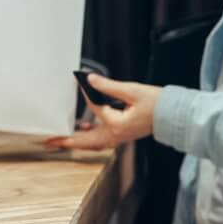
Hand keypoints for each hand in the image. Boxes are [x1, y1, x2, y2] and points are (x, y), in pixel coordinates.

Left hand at [45, 74, 161, 151]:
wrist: (174, 115)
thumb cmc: (157, 104)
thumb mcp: (132, 90)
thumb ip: (108, 86)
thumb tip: (90, 80)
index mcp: (117, 125)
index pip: (95, 109)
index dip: (87, 94)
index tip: (79, 83)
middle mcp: (116, 135)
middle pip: (85, 142)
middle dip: (66, 142)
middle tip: (48, 142)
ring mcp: (119, 136)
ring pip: (92, 142)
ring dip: (76, 141)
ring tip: (59, 140)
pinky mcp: (122, 133)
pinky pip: (101, 138)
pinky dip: (89, 135)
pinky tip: (83, 127)